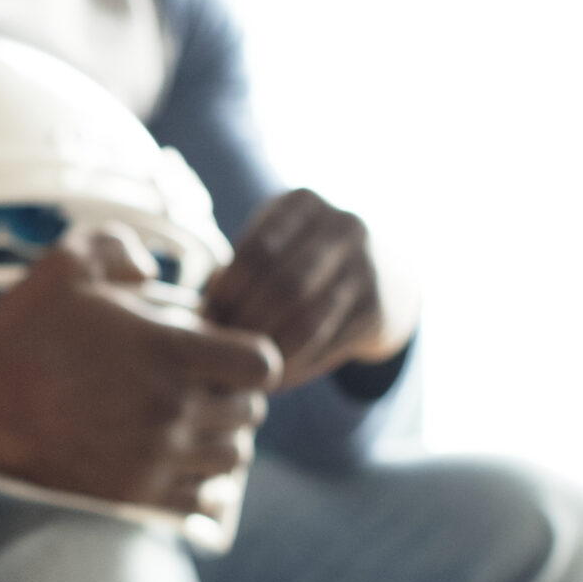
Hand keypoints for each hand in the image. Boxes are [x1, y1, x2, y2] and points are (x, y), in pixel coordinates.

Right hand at [0, 230, 282, 514]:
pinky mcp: (134, 492)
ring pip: (233, 458)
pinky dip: (204, 486)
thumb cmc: (22, 331)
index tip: (226, 352)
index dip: (252, 355)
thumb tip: (152, 271)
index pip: (263, 365)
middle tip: (206, 386)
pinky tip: (183, 464)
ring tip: (197, 425)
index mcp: (169, 351)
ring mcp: (154, 456)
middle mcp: (171, 408)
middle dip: (236, 396)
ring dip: (223, 440)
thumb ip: (119, 248)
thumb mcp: (64, 264)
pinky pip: (202, 502)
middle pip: (251, 413)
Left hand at [203, 187, 416, 390]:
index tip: (206, 321)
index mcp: (303, 203)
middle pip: (283, 286)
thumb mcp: (276, 247)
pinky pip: (327, 343)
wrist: (385, 280)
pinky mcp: (376, 308)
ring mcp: (366, 266)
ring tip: (243, 370)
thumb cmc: (304, 264)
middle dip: (247, 324)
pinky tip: (273, 378)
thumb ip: (239, 270)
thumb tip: (197, 319)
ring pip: (307, 320)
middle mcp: (342, 226)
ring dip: (269, 352)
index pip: (258, 250)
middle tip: (222, 351)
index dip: (227, 291)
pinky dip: (295, 365)